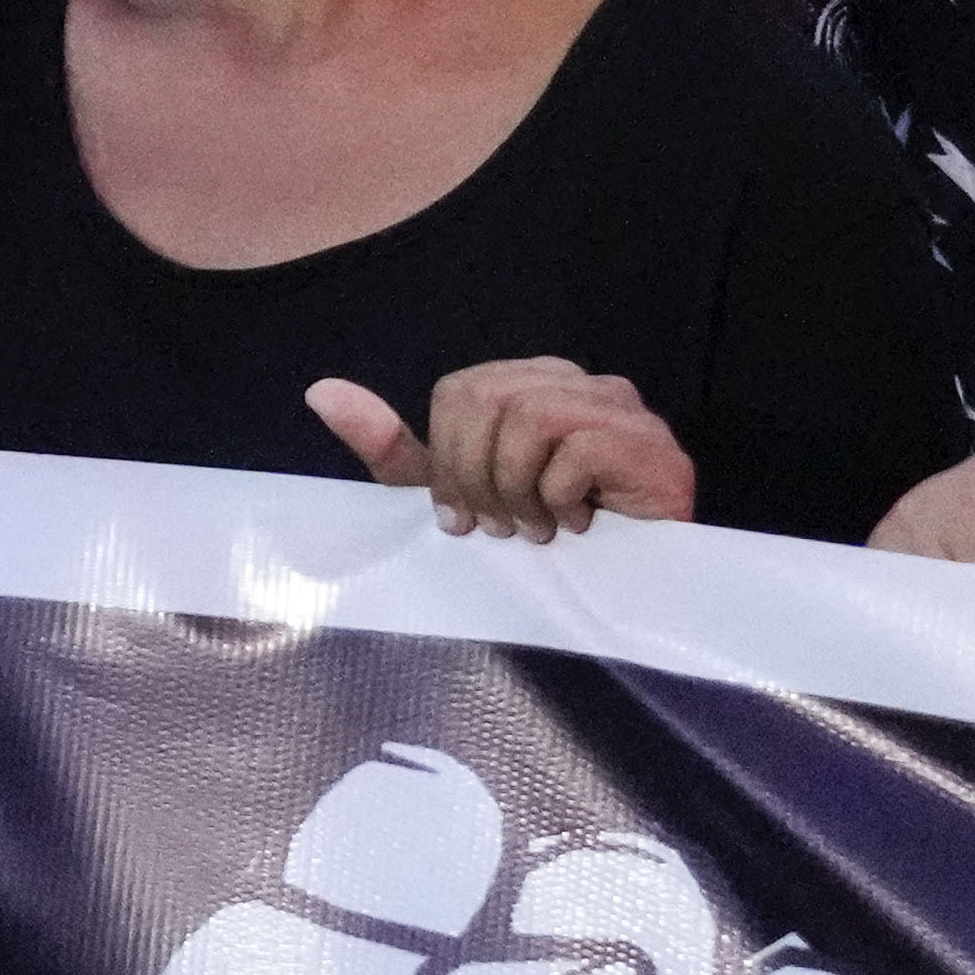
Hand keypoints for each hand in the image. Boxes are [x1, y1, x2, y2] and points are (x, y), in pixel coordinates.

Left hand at [308, 357, 695, 538]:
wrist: (634, 594)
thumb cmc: (545, 538)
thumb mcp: (456, 496)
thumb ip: (395, 448)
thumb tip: (321, 390)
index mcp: (532, 381)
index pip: (458, 393)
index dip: (448, 460)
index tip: (465, 519)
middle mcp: (579, 381)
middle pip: (487, 400)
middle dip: (477, 479)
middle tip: (502, 528)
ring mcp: (622, 407)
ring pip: (529, 419)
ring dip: (519, 492)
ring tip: (539, 531)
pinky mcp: (653, 445)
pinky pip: (578, 450)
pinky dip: (562, 500)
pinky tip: (580, 527)